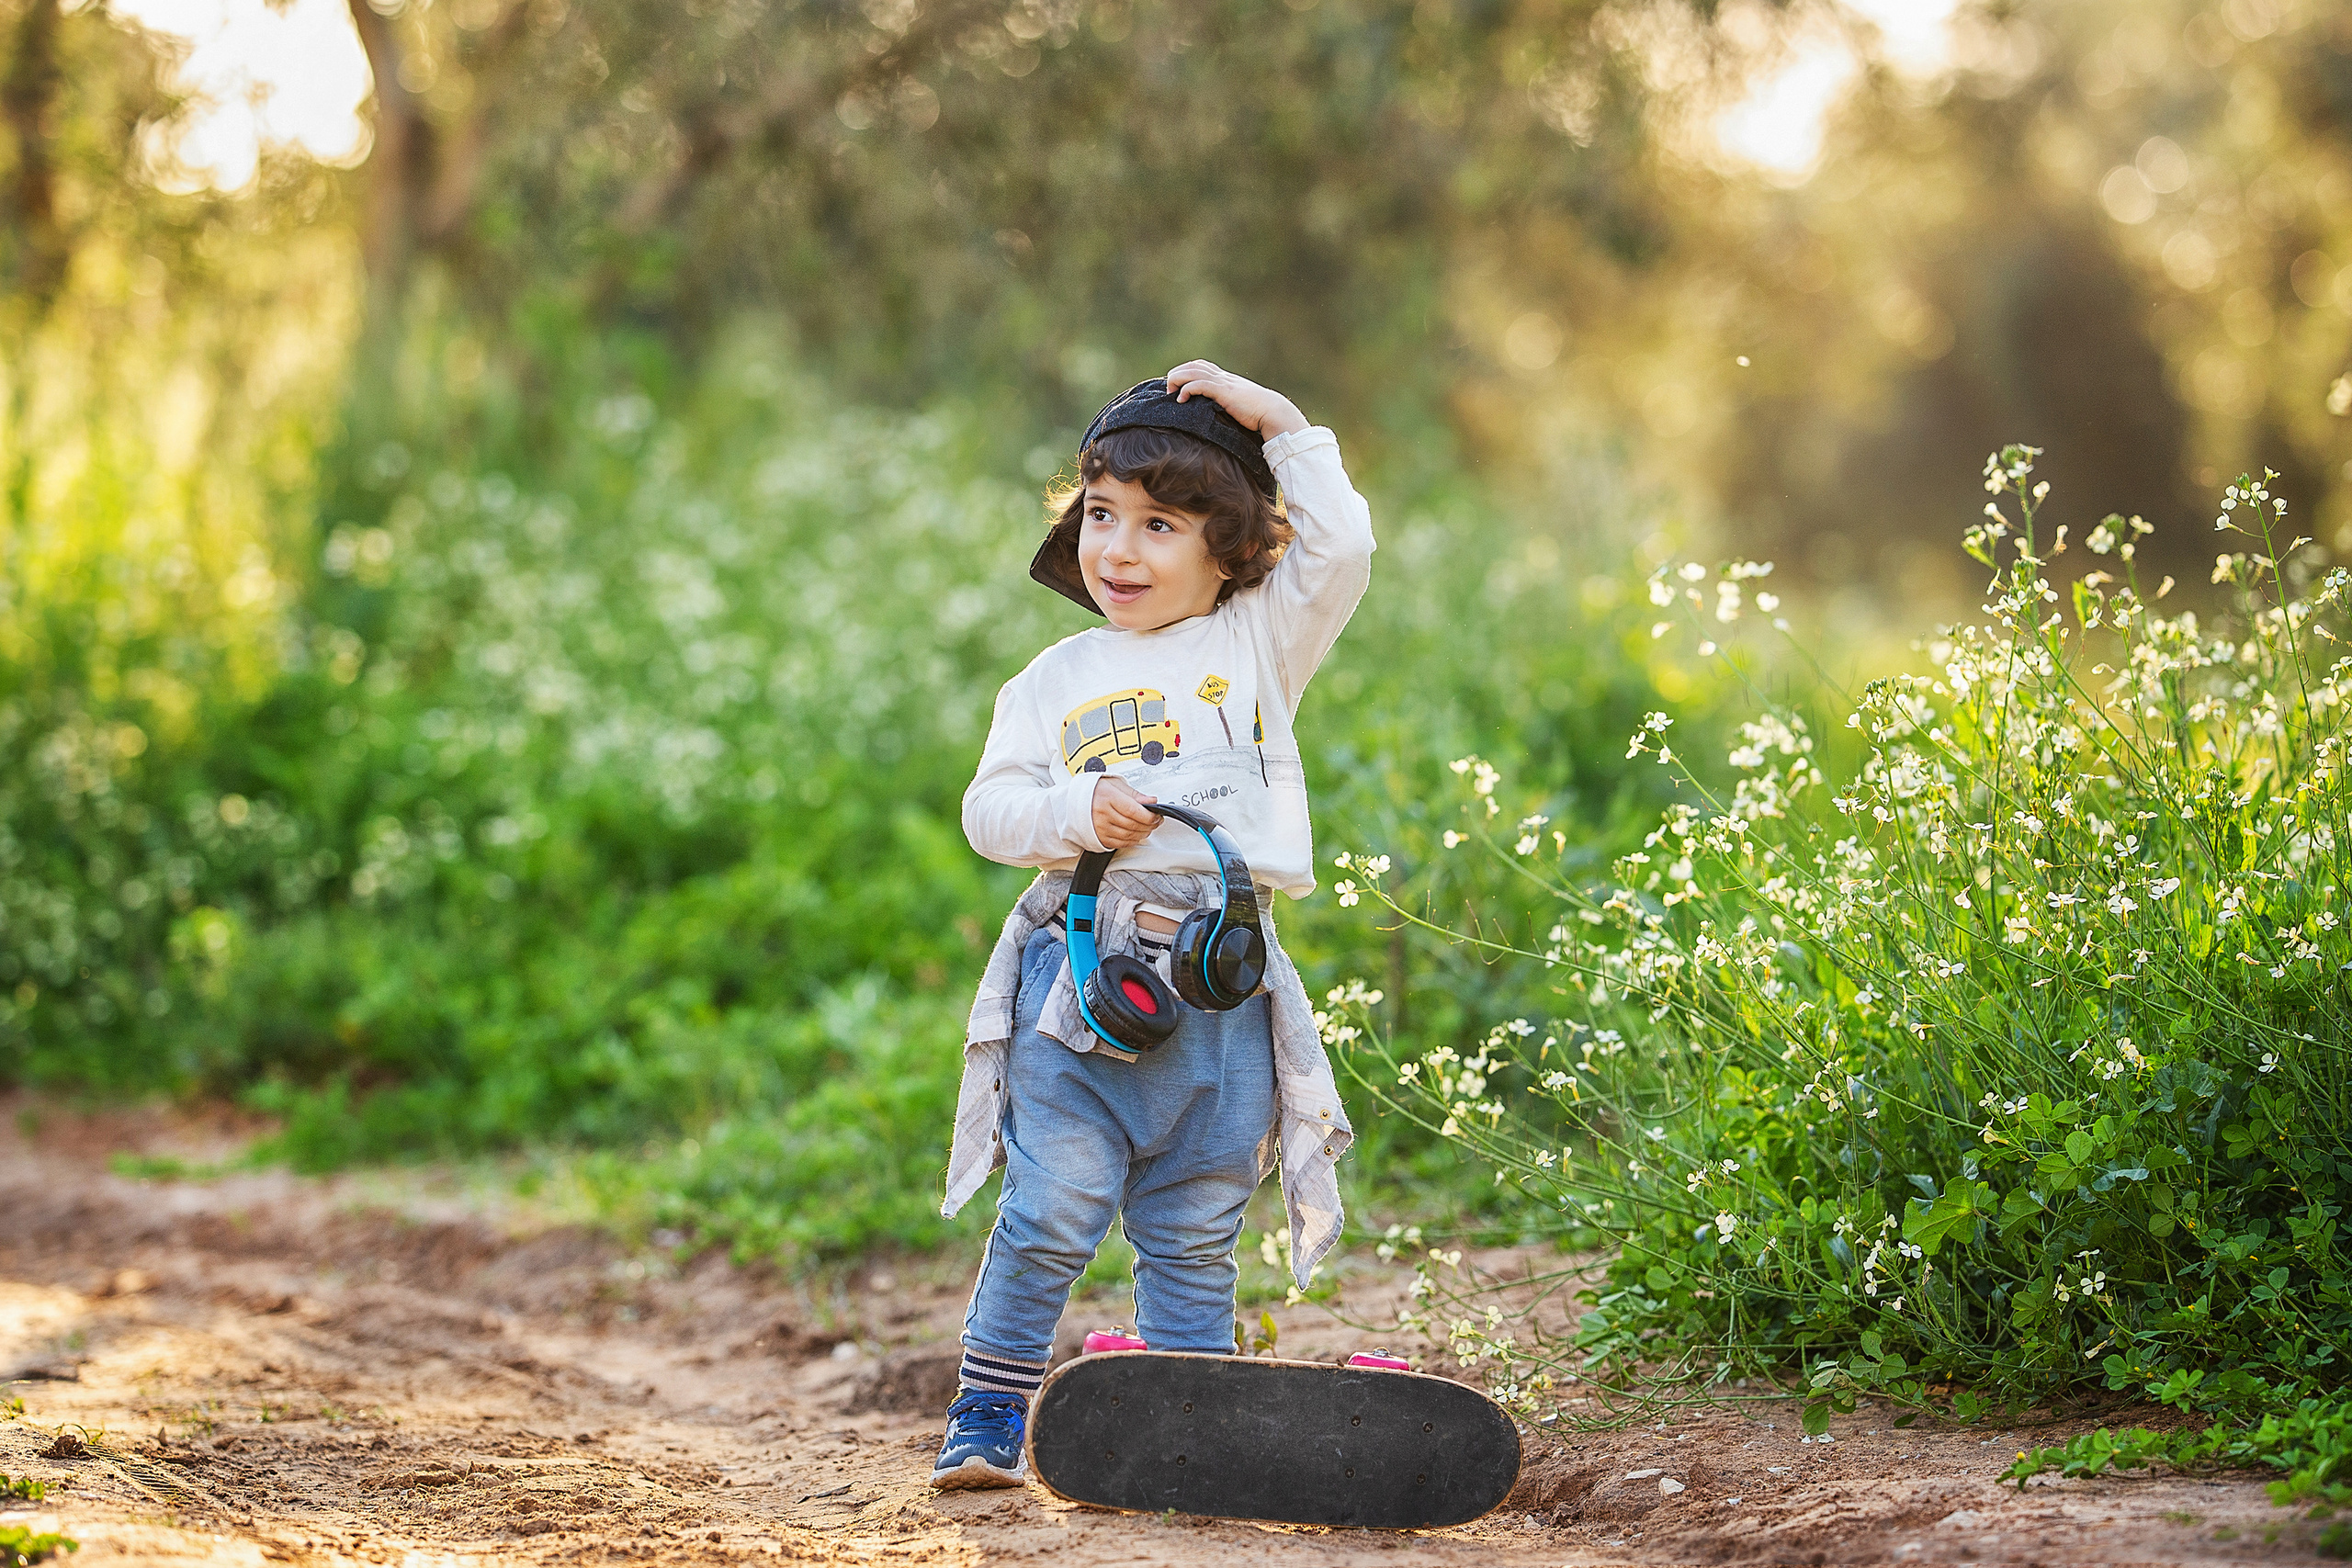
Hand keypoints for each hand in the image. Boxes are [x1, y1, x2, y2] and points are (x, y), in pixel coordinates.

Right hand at [1090, 775, 1160, 849]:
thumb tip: (1151, 801)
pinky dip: (1132, 840)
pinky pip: (1120, 844)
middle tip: (1156, 821)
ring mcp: (1100, 828)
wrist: (1073, 803)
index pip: (1134, 811)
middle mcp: (1102, 814)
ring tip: (1148, 827)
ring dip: (1143, 833)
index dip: (1149, 816)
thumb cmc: (1093, 792)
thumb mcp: (1114, 785)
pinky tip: (1136, 835)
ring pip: (1128, 836)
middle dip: (1149, 825)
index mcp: (1107, 797)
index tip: (1157, 815)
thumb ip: (1134, 794)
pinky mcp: (1099, 838)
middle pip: (1133, 825)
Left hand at [1165, 360, 1308, 439]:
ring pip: (1194, 372)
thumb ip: (1229, 405)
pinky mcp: (1224, 392)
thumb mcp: (1240, 406)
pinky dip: (1187, 389)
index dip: (1186, 371)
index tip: (1177, 385)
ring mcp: (1224, 383)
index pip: (1202, 366)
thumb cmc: (1259, 414)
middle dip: (1178, 373)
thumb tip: (1220, 416)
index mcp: (1227, 380)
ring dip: (1178, 379)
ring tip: (1170, 392)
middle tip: (1169, 389)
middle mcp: (1224, 377)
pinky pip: (1200, 384)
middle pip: (1194, 365)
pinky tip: (1181, 400)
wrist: (1273, 413)